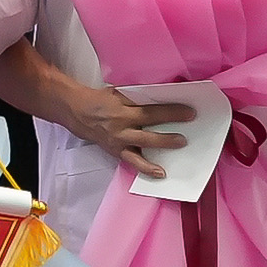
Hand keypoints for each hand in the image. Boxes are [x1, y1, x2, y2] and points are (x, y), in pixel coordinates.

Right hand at [69, 83, 195, 160]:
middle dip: (169, 133)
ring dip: (162, 147)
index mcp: (122, 108)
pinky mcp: (116, 151)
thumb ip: (137, 99)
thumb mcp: (118, 94)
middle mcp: (121, 126)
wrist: (77, 112)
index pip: (151, 111)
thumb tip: (162, 99)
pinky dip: (146, 168)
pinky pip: (133, 161)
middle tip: (187, 135)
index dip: (171, 112)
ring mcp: (118, 140)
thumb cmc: (100, 100)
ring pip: (143, 146)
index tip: (189, 113)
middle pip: (149, 130)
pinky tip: (160, 173)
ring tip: (179, 147)